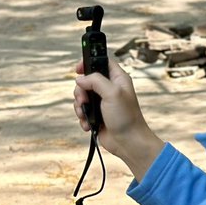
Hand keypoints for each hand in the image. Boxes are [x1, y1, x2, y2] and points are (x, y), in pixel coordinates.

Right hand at [74, 56, 165, 181]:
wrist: (128, 142)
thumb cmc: (126, 117)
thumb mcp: (112, 93)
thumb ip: (95, 80)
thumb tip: (80, 79)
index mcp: (117, 79)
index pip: (101, 62)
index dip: (88, 62)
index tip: (77, 69)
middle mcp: (109, 89)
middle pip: (86, 80)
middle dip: (80, 91)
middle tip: (84, 99)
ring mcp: (102, 102)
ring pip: (82, 96)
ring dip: (80, 106)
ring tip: (86, 115)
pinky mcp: (96, 115)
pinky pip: (82, 110)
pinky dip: (82, 117)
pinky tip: (89, 124)